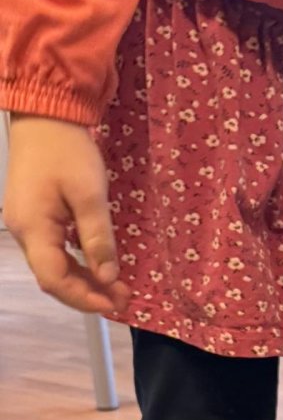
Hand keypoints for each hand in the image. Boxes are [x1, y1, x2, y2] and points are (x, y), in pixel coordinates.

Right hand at [4, 114, 129, 314]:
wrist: (45, 116)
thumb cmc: (67, 151)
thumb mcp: (90, 195)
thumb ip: (98, 239)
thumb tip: (107, 277)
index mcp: (32, 228)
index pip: (54, 280)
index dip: (84, 298)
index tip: (114, 303)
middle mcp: (22, 231)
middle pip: (53, 277)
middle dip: (88, 293)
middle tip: (123, 297)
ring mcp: (25, 223)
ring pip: (53, 265)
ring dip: (84, 279)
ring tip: (116, 286)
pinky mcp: (33, 215)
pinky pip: (53, 249)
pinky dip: (76, 262)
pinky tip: (98, 265)